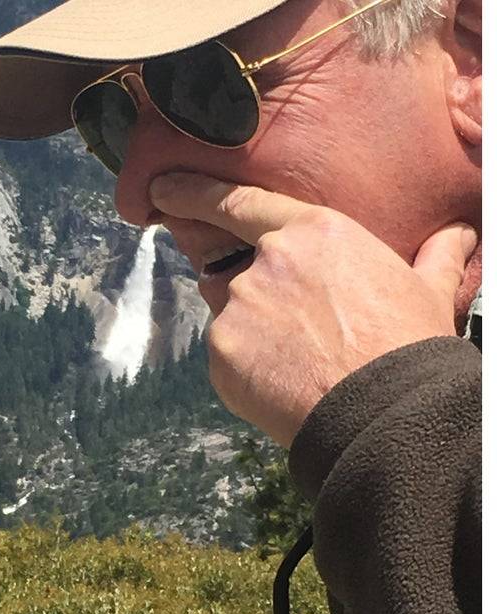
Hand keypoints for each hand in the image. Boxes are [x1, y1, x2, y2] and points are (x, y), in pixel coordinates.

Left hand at [150, 173, 476, 447]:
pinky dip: (246, 370)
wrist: (385, 414)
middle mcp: (265, 263)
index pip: (238, 204)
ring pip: (230, 316)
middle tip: (292, 334)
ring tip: (299, 364)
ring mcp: (238, 309)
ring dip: (253, 335)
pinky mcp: (222, 355)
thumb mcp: (429, 290)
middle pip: (234, 273)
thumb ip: (436, 255)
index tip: (162, 189)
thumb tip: (461, 234)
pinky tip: (283, 385)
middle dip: (253, 299)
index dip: (194, 192)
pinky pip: (225, 357)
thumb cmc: (408, 348)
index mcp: (312, 233)